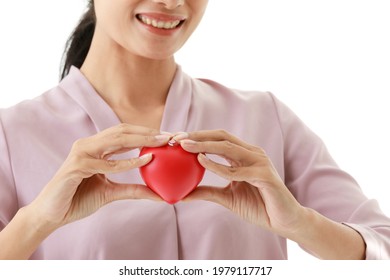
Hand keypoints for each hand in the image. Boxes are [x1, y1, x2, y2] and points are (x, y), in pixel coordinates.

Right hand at [28, 124, 169, 230]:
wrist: (52, 214)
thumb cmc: (79, 200)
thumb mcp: (111, 192)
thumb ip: (132, 189)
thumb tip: (158, 194)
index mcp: (95, 147)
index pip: (124, 134)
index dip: (146, 133)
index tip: (168, 137)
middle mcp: (88, 145)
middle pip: (123, 131)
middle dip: (148, 132)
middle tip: (170, 136)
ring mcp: (81, 152)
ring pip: (116, 140)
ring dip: (142, 140)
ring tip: (162, 142)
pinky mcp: (76, 166)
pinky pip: (107, 163)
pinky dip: (127, 161)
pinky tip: (145, 160)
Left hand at [177, 130, 304, 236]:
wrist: (283, 221)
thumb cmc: (258, 206)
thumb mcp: (227, 198)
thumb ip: (207, 192)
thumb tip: (182, 195)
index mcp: (243, 155)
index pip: (218, 139)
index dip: (197, 136)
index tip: (176, 140)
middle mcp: (251, 153)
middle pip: (221, 137)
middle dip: (197, 135)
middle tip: (176, 138)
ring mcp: (259, 162)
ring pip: (228, 147)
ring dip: (204, 145)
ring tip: (185, 146)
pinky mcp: (264, 175)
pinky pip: (237, 170)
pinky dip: (218, 166)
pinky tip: (202, 162)